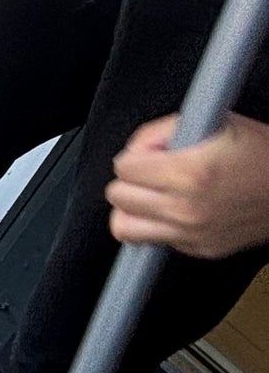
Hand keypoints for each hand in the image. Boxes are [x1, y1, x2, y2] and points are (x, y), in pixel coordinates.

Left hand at [107, 113, 268, 257]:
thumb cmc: (263, 155)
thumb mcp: (217, 122)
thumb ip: (165, 130)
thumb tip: (137, 148)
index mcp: (189, 173)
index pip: (124, 168)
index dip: (136, 155)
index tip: (151, 154)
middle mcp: (186, 209)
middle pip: (119, 198)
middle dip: (131, 181)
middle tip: (151, 173)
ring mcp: (192, 234)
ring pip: (125, 228)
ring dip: (134, 208)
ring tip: (153, 195)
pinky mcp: (200, 249)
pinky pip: (156, 240)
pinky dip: (159, 225)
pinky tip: (178, 210)